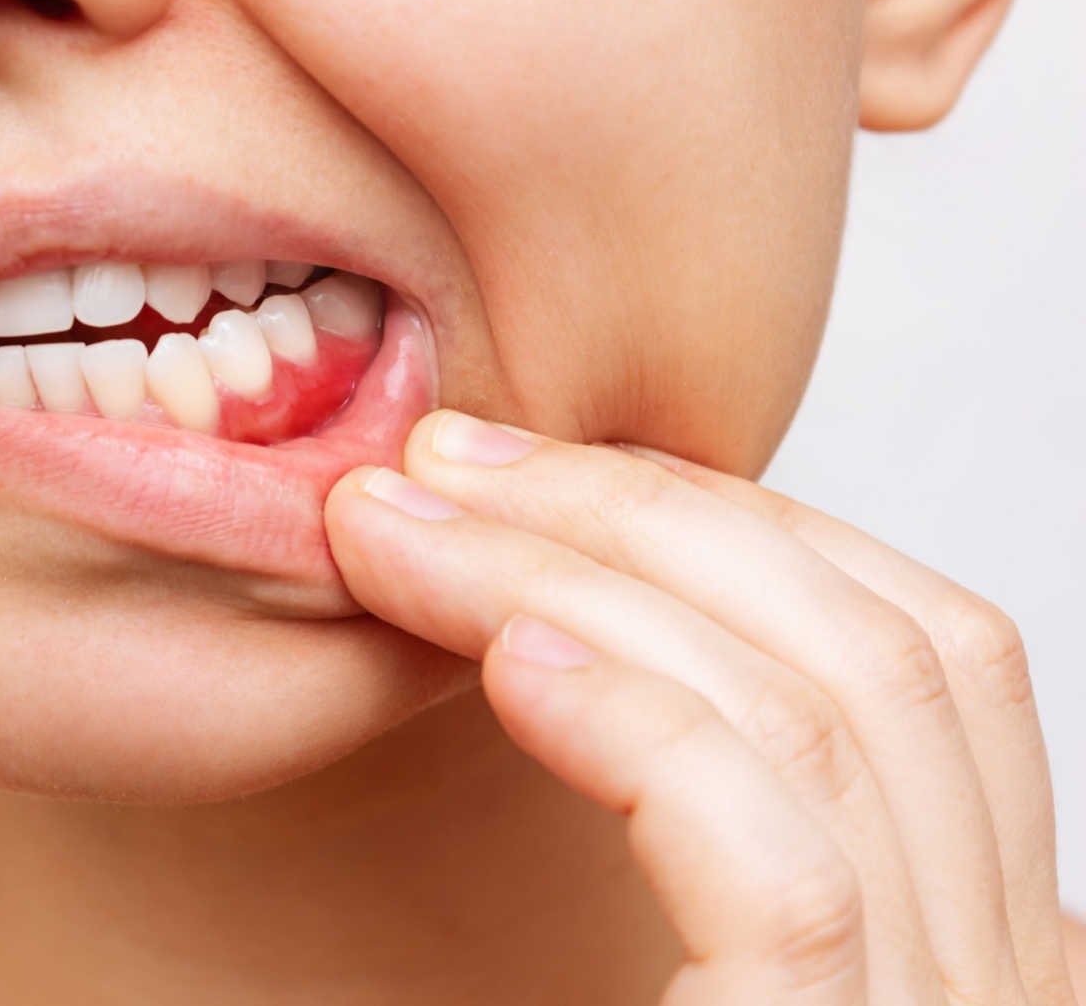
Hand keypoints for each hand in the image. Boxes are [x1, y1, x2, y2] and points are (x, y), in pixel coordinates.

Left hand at [324, 409, 1076, 1003]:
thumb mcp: (704, 953)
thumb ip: (691, 816)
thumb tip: (558, 628)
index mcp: (977, 940)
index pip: (917, 655)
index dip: (734, 528)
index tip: (531, 475)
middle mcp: (1005, 979)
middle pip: (876, 645)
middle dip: (645, 513)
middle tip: (443, 455)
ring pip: (825, 708)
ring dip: (590, 572)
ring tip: (404, 521)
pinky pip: (781, 859)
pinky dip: (638, 718)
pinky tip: (500, 649)